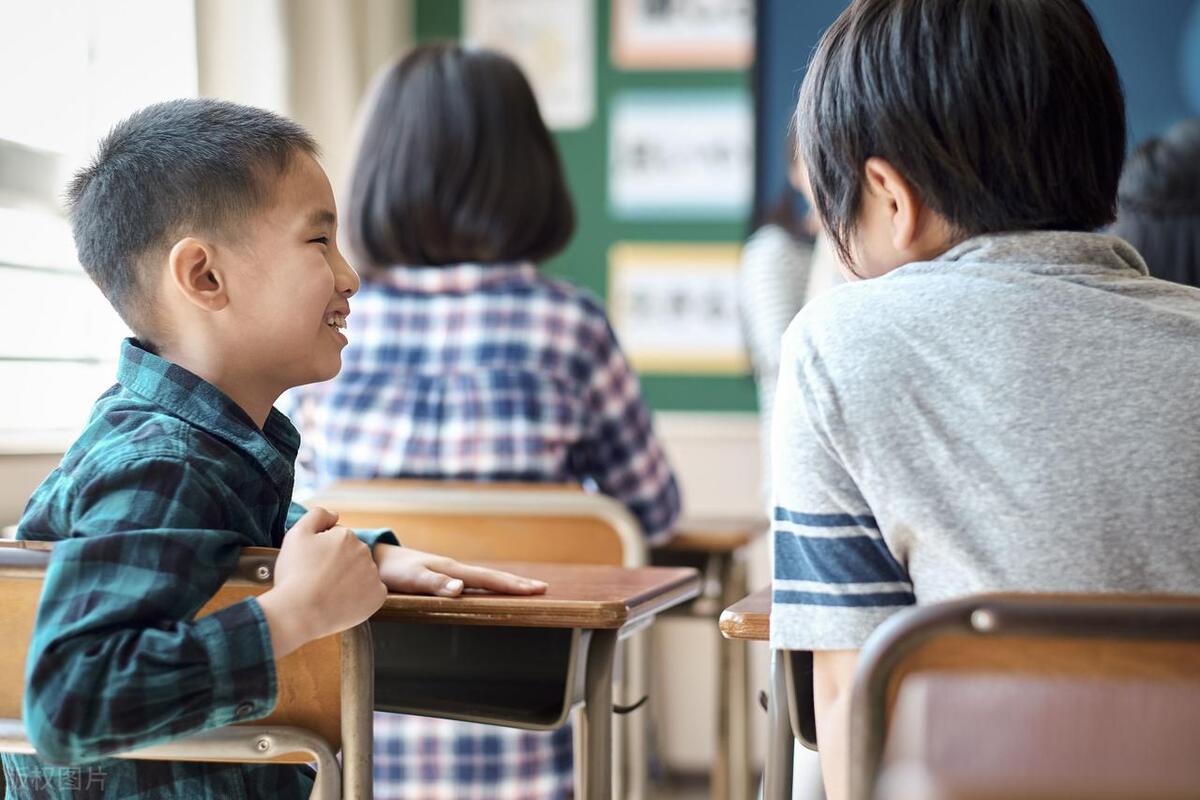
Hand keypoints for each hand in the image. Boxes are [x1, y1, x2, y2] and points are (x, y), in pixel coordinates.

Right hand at [258, 507, 386, 656]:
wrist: (298, 613)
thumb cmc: (294, 574)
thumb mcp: (297, 534)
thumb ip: (317, 515)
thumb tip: (335, 515)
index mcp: (347, 536)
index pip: (337, 541)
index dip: (321, 553)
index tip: (311, 566)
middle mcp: (365, 552)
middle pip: (350, 556)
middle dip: (337, 565)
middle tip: (317, 580)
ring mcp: (373, 575)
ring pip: (360, 574)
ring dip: (349, 581)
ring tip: (328, 593)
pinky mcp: (377, 597)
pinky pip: (371, 593)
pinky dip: (360, 598)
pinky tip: (342, 602)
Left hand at [373, 544, 548, 596]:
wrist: (375, 558)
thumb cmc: (391, 571)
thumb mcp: (411, 579)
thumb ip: (434, 584)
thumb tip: (461, 589)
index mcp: (452, 570)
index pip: (489, 579)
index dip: (513, 586)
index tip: (537, 590)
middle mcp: (454, 570)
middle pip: (492, 577)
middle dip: (518, 583)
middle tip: (543, 589)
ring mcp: (449, 572)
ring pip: (484, 579)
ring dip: (506, 584)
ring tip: (525, 589)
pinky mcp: (442, 576)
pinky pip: (473, 582)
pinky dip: (489, 586)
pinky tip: (491, 591)